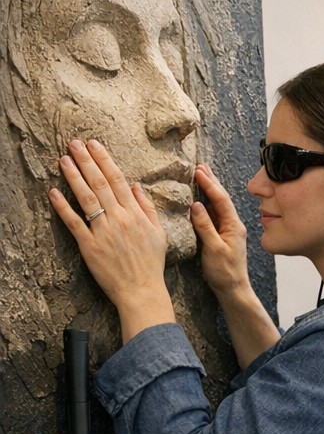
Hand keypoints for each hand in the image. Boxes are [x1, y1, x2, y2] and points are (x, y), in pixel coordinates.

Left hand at [49, 139, 174, 339]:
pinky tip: (54, 192)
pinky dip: (63, 207)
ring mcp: (103, 232)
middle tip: (73, 143)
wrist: (141, 290)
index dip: (104, 160)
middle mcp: (119, 219)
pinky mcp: (90, 246)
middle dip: (86, 161)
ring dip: (74, 176)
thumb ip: (148, 209)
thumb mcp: (159, 234)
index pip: (117, 180)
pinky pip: (74, 222)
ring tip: (63, 159)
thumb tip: (136, 187)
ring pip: (86, 198)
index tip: (94, 144)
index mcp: (136, 215)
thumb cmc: (151, 264)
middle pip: (100, 184)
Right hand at [190, 165, 250, 298]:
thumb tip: (196, 205)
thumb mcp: (213, 249)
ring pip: (218, 205)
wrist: (233, 289)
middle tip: (200, 166)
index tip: (198, 171)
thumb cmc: (225, 272)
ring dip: (209, 190)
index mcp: (233, 226)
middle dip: (211, 181)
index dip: (210, 184)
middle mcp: (233, 225)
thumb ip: (205, 227)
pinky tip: (201, 198)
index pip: (221, 200)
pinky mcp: (222, 236)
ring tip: (200, 175)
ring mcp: (228, 230)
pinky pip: (214, 214)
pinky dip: (207, 203)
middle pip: (221, 198)